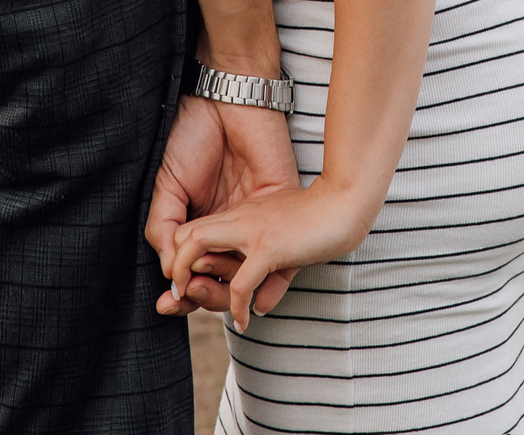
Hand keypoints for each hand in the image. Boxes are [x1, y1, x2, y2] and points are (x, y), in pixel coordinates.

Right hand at [144, 98, 301, 316]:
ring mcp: (257, 222)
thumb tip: (170, 273)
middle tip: (185, 295)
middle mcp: (230, 230)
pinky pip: (282, 253)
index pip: (192, 271)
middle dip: (201, 297)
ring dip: (229, 292)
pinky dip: (270, 281)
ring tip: (205, 288)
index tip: (166, 303)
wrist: (224, 97)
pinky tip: (255, 297)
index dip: (180, 292)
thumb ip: (165, 229)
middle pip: (221, 281)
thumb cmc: (190, 136)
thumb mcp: (167, 187)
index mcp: (201, 226)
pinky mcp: (281, 207)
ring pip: (250, 274)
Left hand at [164, 181, 376, 331]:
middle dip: (176, 269)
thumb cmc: (322, 220)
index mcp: (241, 214)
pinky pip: (241, 284)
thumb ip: (271, 272)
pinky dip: (237, 307)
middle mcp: (240, 219)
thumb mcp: (288, 243)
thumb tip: (262, 307)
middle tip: (180, 296)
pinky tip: (244, 321)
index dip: (182, 255)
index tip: (188, 281)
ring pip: (199, 252)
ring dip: (193, 284)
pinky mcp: (270, 247)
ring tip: (198, 303)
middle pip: (186, 237)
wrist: (347, 201)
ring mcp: (253, 231)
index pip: (194, 229)